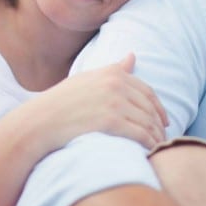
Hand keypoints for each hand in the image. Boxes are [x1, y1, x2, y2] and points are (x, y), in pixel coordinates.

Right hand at [17, 53, 167, 153]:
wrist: (41, 121)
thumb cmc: (62, 102)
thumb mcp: (88, 79)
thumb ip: (113, 69)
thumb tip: (132, 56)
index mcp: (112, 73)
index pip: (147, 91)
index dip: (158, 107)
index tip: (163, 120)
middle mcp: (116, 84)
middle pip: (149, 107)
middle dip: (159, 123)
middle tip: (163, 136)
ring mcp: (114, 102)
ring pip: (147, 121)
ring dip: (156, 135)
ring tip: (158, 145)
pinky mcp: (111, 121)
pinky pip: (140, 134)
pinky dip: (149, 143)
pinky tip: (151, 150)